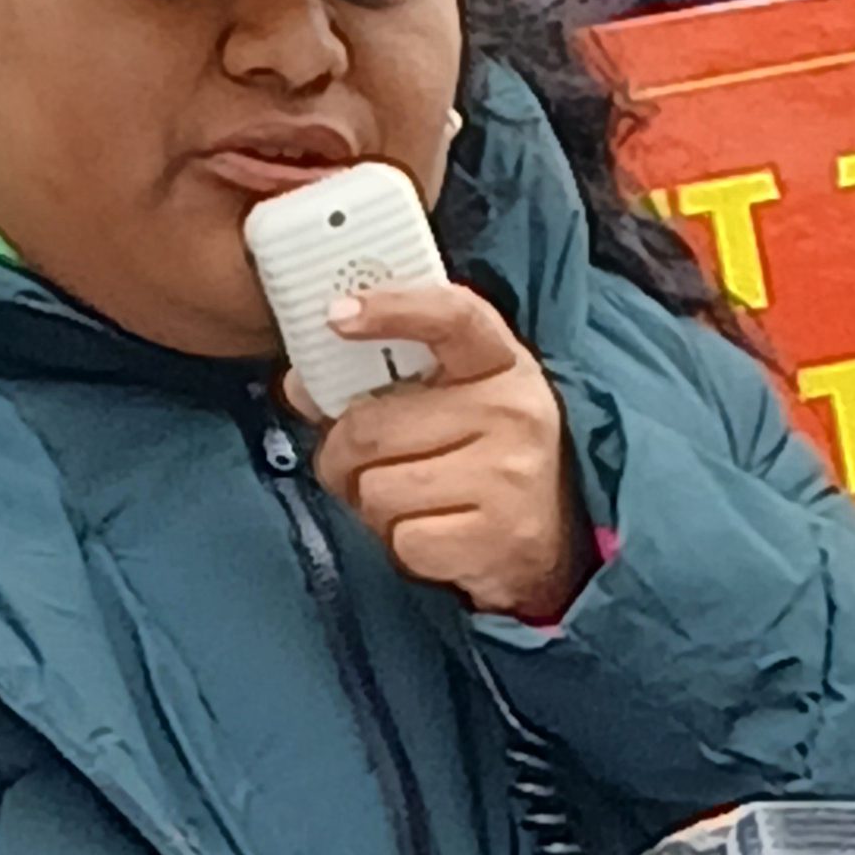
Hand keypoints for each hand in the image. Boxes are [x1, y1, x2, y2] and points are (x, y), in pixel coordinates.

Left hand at [301, 280, 589, 623]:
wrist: (553, 540)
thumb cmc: (484, 458)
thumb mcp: (452, 400)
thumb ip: (379, 383)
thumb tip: (301, 388)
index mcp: (501, 362)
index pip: (450, 316)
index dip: (391, 309)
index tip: (337, 316)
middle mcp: (513, 411)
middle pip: (373, 427)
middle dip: (340, 455)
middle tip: (349, 465)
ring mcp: (511, 476)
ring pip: (380, 490)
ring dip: (371, 505)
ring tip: (403, 503)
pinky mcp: (500, 536)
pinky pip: (405, 540)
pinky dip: (401, 546)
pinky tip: (430, 535)